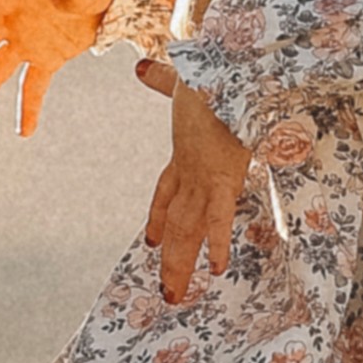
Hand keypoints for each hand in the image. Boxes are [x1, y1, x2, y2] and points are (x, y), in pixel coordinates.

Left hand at [137, 63, 264, 302]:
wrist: (221, 75)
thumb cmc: (209, 77)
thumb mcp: (184, 80)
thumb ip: (163, 79)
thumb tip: (140, 68)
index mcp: (184, 152)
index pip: (166, 192)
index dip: (157, 218)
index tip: (151, 241)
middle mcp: (190, 172)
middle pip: (174, 223)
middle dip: (170, 259)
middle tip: (166, 291)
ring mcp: (204, 178)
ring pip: (187, 230)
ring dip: (180, 263)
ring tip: (175, 294)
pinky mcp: (223, 179)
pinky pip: (218, 219)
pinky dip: (216, 244)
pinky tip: (218, 269)